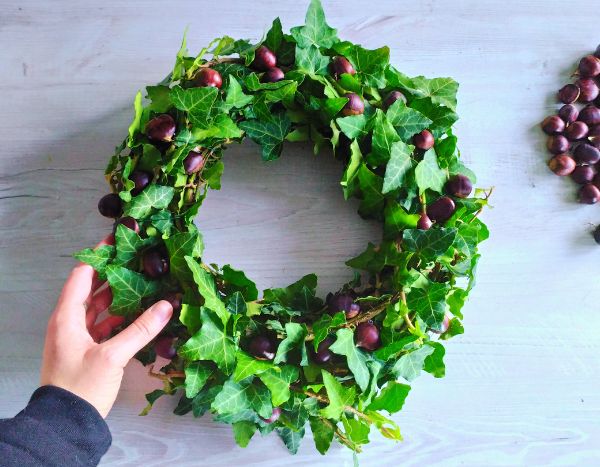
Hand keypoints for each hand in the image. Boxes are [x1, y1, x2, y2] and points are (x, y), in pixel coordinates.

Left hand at [40, 234, 172, 417]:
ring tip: (143, 284)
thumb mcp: (112, 356)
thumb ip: (140, 329)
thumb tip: (166, 305)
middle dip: (114, 274)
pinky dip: (118, 317)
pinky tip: (138, 315)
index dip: (99, 256)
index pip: (82, 275)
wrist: (66, 423)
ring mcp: (76, 337)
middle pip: (92, 289)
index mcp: (67, 317)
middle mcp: (69, 323)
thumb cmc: (80, 387)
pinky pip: (102, 325)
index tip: (118, 241)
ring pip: (98, 308)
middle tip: (137, 261)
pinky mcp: (85, 350)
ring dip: (118, 297)